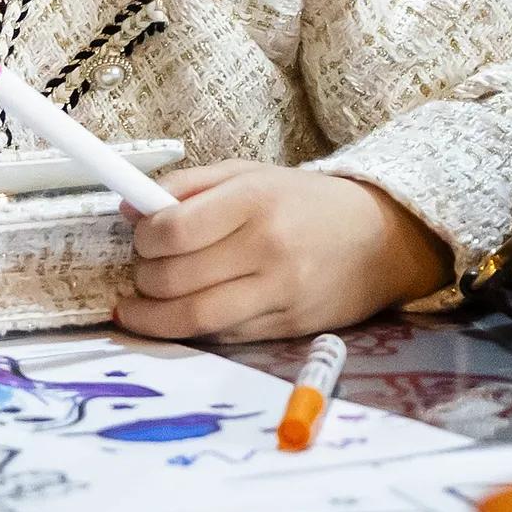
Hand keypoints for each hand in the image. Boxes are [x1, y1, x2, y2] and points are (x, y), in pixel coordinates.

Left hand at [119, 166, 447, 342]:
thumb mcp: (251, 175)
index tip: (141, 237)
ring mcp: (279, 293)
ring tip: (140, 306)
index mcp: (256, 200)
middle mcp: (268, 248)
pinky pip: (221, 337)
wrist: (382, 238)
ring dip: (151, 317)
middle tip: (141, 271)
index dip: (144, 239)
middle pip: (175, 279)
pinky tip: (183, 316)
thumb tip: (129, 209)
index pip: (174, 230)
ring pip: (193, 319)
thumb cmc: (306, 202)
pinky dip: (191, 330)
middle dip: (142, 279)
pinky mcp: (287, 328)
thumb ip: (189, 185)